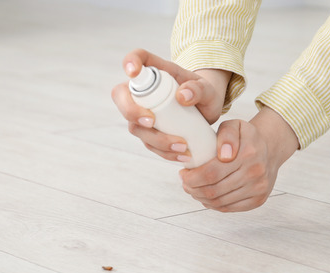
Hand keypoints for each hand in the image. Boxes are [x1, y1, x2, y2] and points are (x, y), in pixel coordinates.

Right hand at [111, 48, 231, 163]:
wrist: (207, 111)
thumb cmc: (204, 94)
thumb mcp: (207, 90)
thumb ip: (198, 89)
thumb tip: (182, 96)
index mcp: (157, 72)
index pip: (136, 59)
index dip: (130, 62)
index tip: (133, 72)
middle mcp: (144, 92)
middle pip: (121, 96)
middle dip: (131, 111)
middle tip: (151, 122)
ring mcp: (143, 113)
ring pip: (135, 127)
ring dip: (156, 139)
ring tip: (182, 146)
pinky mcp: (149, 132)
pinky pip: (150, 144)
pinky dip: (165, 152)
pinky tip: (181, 156)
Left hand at [179, 107, 298, 211]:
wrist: (270, 150)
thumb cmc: (246, 138)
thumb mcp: (235, 126)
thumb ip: (227, 135)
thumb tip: (224, 156)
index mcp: (248, 154)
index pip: (211, 173)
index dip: (192, 178)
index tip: (183, 174)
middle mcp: (255, 173)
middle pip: (213, 191)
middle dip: (193, 189)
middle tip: (186, 183)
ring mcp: (258, 189)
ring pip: (219, 202)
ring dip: (201, 198)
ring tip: (194, 190)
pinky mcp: (258, 200)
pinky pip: (229, 208)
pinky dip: (213, 205)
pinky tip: (206, 197)